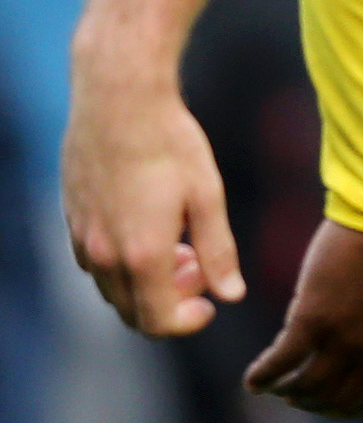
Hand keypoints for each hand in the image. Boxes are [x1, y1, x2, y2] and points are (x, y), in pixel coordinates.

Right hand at [61, 62, 242, 334]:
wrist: (119, 101)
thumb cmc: (170, 144)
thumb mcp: (208, 197)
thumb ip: (219, 252)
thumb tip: (231, 294)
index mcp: (141, 255)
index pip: (158, 321)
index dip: (188, 321)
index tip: (210, 301)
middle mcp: (103, 255)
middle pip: (132, 311)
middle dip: (170, 301)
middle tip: (199, 262)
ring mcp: (81, 238)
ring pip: (112, 288)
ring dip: (147, 281)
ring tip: (179, 240)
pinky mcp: (71, 220)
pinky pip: (95, 263)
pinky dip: (123, 262)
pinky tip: (149, 225)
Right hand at [246, 220, 362, 413]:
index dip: (352, 409)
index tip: (332, 407)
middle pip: (339, 399)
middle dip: (314, 404)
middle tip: (296, 397)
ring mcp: (346, 338)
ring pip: (307, 387)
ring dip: (286, 392)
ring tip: (274, 387)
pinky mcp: (313, 320)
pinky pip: (281, 362)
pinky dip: (263, 376)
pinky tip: (252, 380)